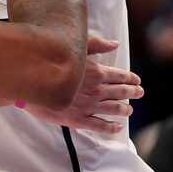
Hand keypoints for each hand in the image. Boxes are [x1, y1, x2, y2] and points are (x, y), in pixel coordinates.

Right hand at [24, 36, 143, 133]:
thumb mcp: (74, 46)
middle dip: (133, 92)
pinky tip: (117, 127)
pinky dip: (111, 127)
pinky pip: (100, 126)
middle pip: (121, 92)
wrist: (33, 81)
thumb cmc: (52, 61)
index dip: (131, 78)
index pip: (121, 76)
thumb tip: (115, 44)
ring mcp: (89, 106)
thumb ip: (97, 44)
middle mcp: (97, 90)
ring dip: (125, 109)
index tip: (137, 80)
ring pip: (114, 109)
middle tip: (139, 93)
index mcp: (97, 72)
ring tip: (129, 109)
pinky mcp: (79, 120)